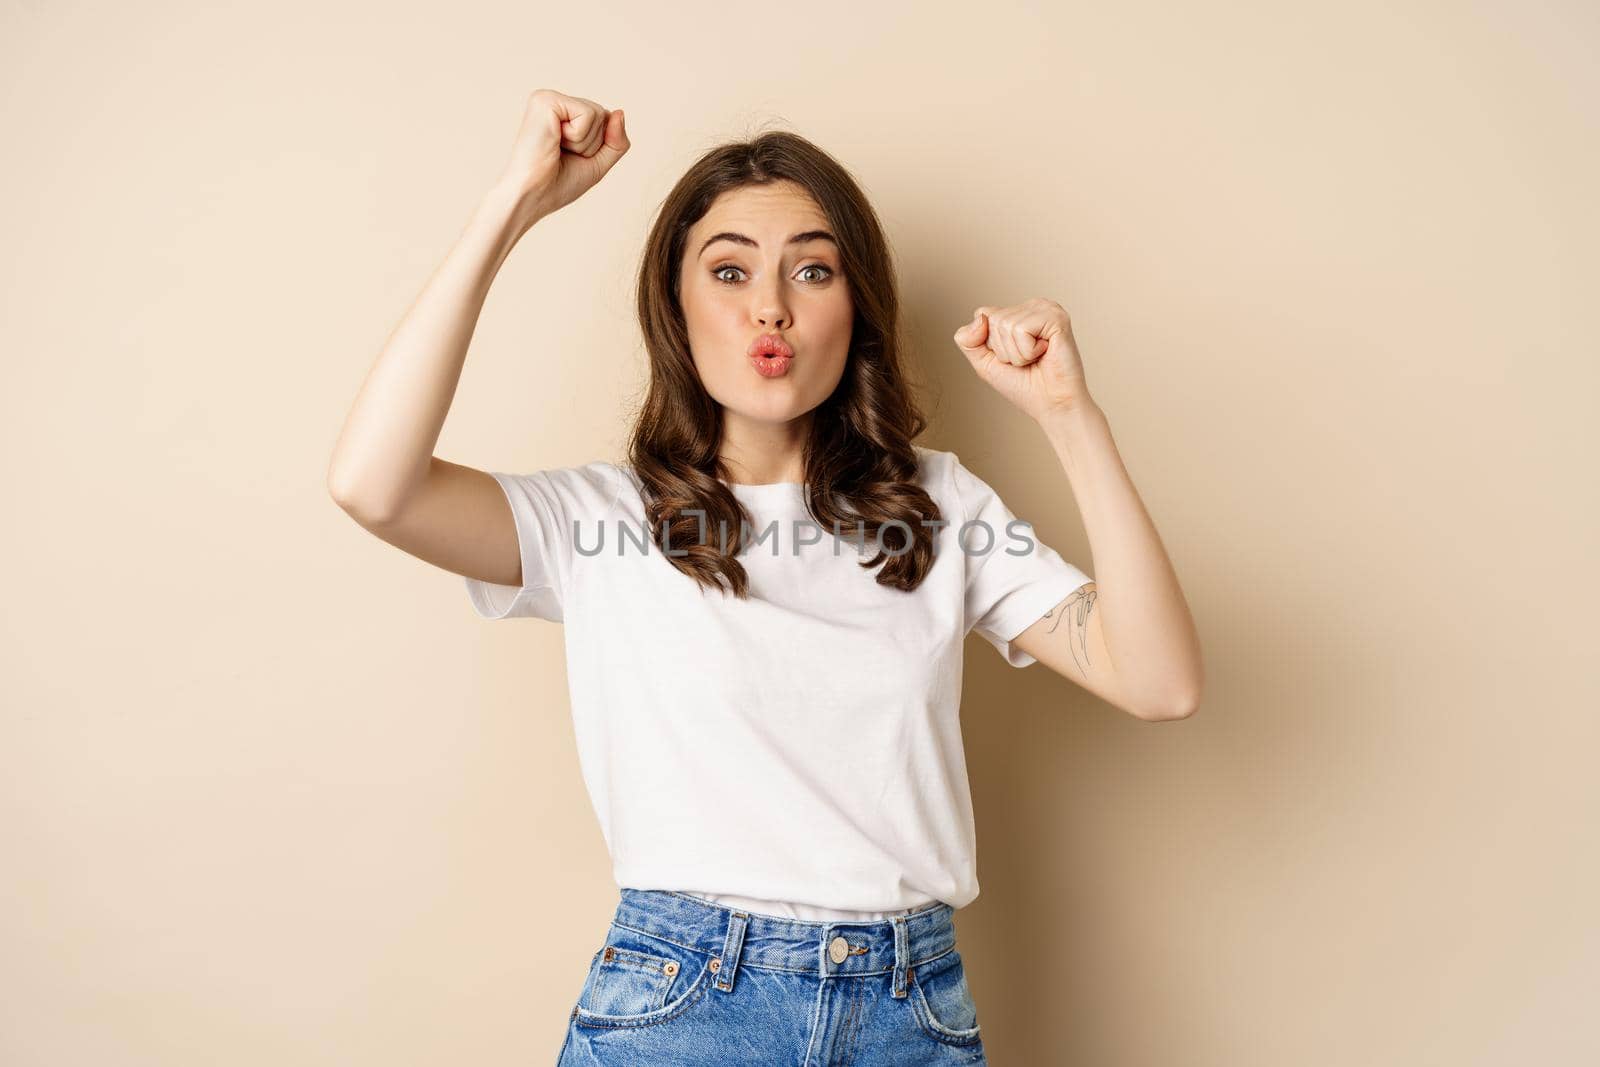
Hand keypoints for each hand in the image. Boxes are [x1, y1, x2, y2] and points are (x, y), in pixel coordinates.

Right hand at [497, 89, 629, 222]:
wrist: (531, 196)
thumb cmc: (557, 184)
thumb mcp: (598, 163)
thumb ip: (616, 141)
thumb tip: (620, 112)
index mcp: (564, 116)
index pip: (606, 121)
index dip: (598, 147)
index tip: (571, 158)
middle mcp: (555, 103)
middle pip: (604, 115)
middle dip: (593, 144)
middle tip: (562, 155)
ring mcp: (549, 98)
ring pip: (599, 113)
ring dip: (585, 143)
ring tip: (557, 149)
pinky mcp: (545, 100)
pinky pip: (587, 114)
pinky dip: (578, 136)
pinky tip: (554, 141)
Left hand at [952, 297, 1091, 419]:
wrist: (1052, 405)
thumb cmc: (1024, 385)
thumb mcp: (984, 363)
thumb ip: (968, 340)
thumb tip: (980, 318)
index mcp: (1018, 312)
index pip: (982, 315)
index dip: (990, 345)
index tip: (1011, 357)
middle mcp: (1032, 306)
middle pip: (992, 320)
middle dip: (1004, 350)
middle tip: (1027, 360)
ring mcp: (1046, 309)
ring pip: (1005, 324)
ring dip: (1017, 353)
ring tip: (1036, 358)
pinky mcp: (1056, 317)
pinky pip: (1021, 329)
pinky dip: (1028, 351)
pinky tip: (1045, 353)